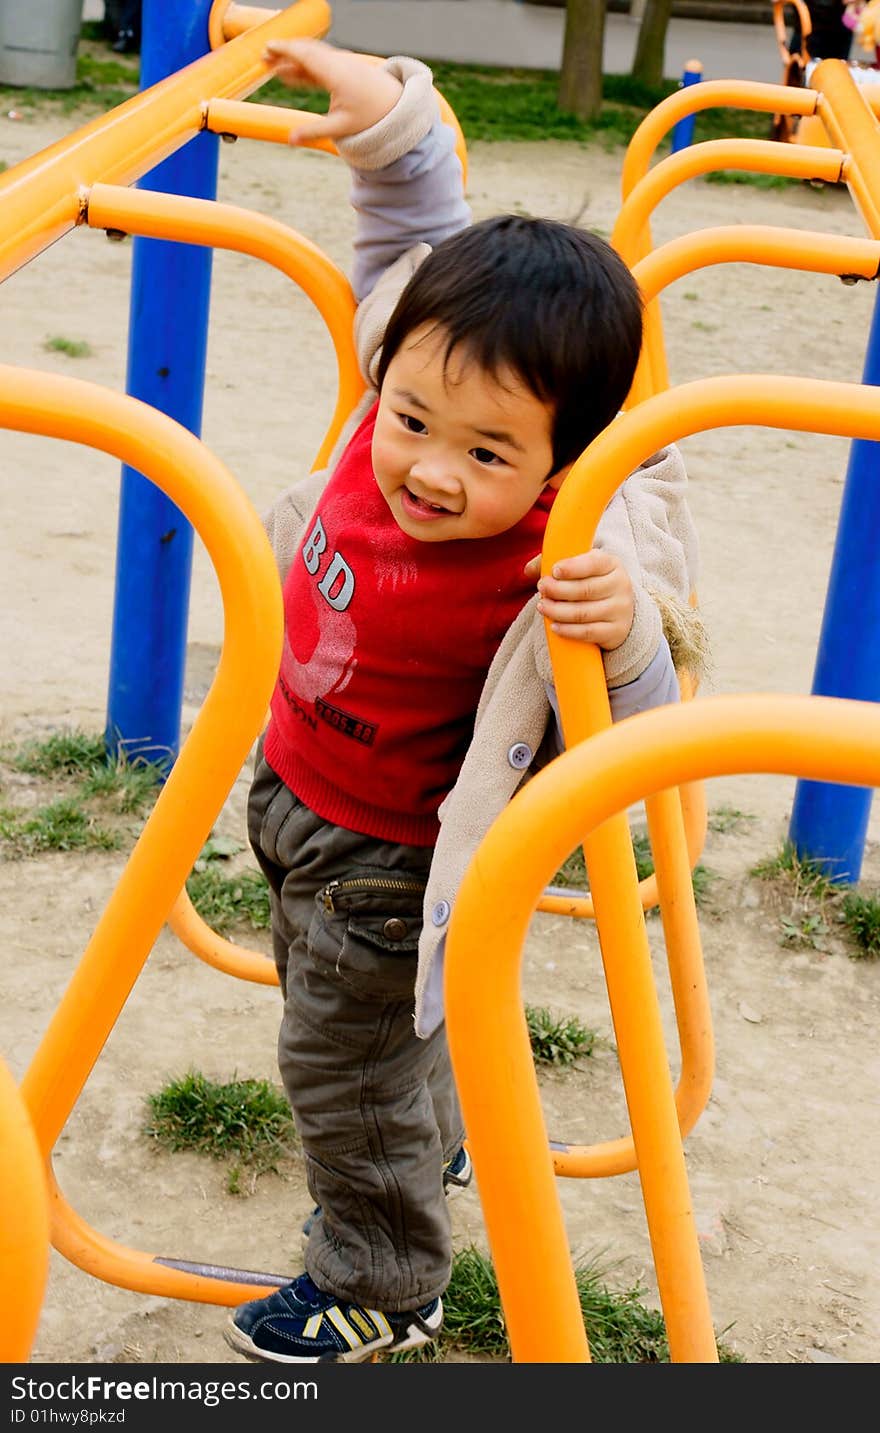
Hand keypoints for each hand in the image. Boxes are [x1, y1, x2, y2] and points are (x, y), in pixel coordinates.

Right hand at [263, 38, 402, 145]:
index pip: (305, 55)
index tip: (268, 49)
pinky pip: (319, 62)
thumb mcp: (341, 128)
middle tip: (263, 56)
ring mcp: (341, 63)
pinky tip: (291, 74)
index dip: (285, 50)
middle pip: (306, 51)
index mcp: (335, 74)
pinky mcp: (343, 67)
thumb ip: (314, 132)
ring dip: (292, 58)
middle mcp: (338, 63)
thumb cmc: (371, 116)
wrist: (395, 105)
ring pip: (312, 55)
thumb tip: (290, 140)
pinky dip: (304, 65)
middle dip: (284, 52)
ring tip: (272, 65)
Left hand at [525, 550, 634, 650]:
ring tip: (542, 607)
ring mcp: (620, 609)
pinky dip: (569, 630)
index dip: (573, 567)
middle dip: (559, 590)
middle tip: (541, 588)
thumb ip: (553, 562)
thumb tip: (528, 570)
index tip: (554, 570)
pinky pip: (588, 632)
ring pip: (584, 613)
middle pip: (585, 590)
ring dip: (558, 611)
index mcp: (611, 564)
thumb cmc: (591, 582)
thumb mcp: (579, 567)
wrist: (617, 609)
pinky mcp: (616, 630)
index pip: (594, 563)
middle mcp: (620, 585)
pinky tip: (554, 627)